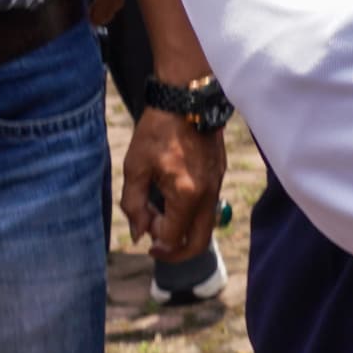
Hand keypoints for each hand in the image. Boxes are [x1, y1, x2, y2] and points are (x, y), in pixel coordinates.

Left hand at [121, 107, 226, 262]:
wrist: (186, 100)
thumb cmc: (157, 132)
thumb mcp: (135, 168)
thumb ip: (134, 205)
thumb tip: (139, 234)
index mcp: (186, 195)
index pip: (172, 237)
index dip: (153, 237)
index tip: (141, 220)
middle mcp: (207, 196)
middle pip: (197, 244)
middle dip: (175, 252)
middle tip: (155, 246)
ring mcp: (217, 186)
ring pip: (204, 227)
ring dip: (182, 231)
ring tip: (160, 213)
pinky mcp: (219, 177)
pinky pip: (207, 209)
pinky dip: (189, 214)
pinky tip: (172, 196)